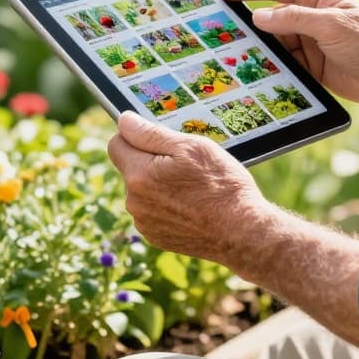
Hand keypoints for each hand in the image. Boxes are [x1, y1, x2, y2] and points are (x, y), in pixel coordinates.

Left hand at [107, 112, 267, 261]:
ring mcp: (144, 222)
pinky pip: (153, 211)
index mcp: (139, 175)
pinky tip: (191, 205)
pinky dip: (167, 205)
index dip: (136, 135)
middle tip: (185, 165)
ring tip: (192, 188)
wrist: (241, 232)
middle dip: (151, 161)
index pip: (116, 143)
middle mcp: (134, 201)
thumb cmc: (221, 185)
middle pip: (131, 168)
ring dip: (159, 185)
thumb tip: (124, 121)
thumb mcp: (191, 147)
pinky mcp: (156, 237)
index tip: (159, 139)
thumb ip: (151, 134)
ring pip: (143, 191)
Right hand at [219, 0, 358, 107]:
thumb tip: (259, 17)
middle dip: (250, 25)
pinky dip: (272, 67)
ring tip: (236, 55)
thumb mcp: (330, 25)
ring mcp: (310, 41)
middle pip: (272, 17)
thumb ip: (294, 19)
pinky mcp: (311, 65)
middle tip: (222, 30)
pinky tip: (256, 72)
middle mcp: (311, 15)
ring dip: (260, 49)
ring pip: (275, 42)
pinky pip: (284, 63)